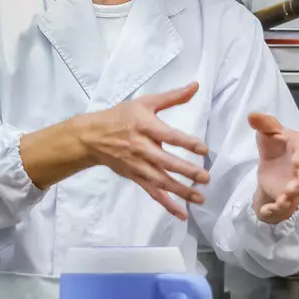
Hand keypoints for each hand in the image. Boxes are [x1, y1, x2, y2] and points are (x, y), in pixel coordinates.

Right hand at [22, 83, 209, 220]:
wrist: (92, 137)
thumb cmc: (121, 117)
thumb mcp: (145, 102)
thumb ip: (173, 97)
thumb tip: (195, 86)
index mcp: (145, 127)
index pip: (169, 136)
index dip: (187, 143)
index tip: (204, 149)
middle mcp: (142, 148)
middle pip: (166, 162)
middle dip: (186, 172)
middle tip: (205, 178)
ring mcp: (139, 166)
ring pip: (161, 181)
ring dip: (181, 191)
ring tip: (200, 198)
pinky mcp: (136, 177)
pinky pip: (153, 193)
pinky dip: (167, 204)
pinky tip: (182, 213)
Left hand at [250, 113, 298, 224]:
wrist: (272, 168)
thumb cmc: (275, 147)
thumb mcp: (267, 133)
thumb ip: (263, 124)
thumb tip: (251, 115)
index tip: (297, 161)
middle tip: (294, 186)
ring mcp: (295, 187)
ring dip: (291, 198)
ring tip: (282, 199)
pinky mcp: (285, 200)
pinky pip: (282, 208)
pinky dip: (274, 210)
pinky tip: (264, 211)